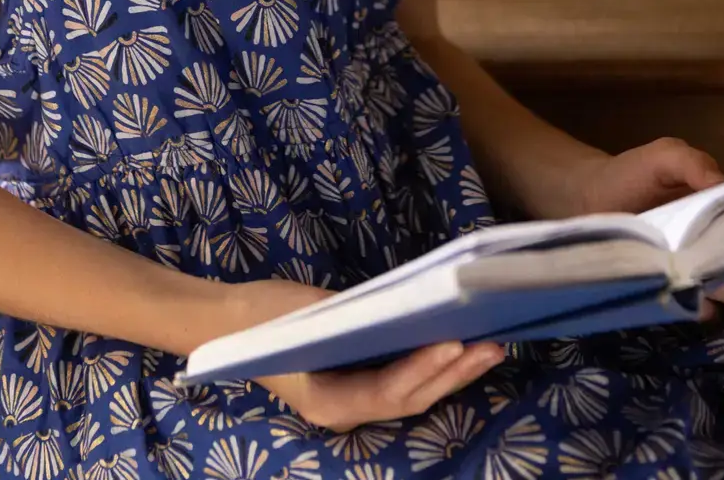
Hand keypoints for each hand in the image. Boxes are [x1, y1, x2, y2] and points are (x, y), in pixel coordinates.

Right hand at [235, 279, 505, 429]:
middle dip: (453, 373)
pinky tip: (460, 346)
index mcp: (327, 403)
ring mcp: (355, 401)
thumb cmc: (266, 317)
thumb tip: (409, 310)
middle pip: (410, 399)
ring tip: (490, 347)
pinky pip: (405, 380)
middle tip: (491, 345)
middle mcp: (346, 413)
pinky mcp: (361, 383)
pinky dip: (433, 365)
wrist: (232, 323)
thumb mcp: (308, 315)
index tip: (453, 343)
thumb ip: (355, 321)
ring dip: (453, 372)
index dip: (422, 370)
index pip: (387, 392)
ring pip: (414, 394)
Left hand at [567, 137, 723, 320]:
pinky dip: (704, 308)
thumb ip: (694, 164)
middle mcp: (720, 245)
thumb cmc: (633, 173)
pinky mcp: (677, 291)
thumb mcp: (665, 156)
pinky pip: (703, 309)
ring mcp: (699, 270)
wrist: (590, 196)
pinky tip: (692, 299)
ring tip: (707, 279)